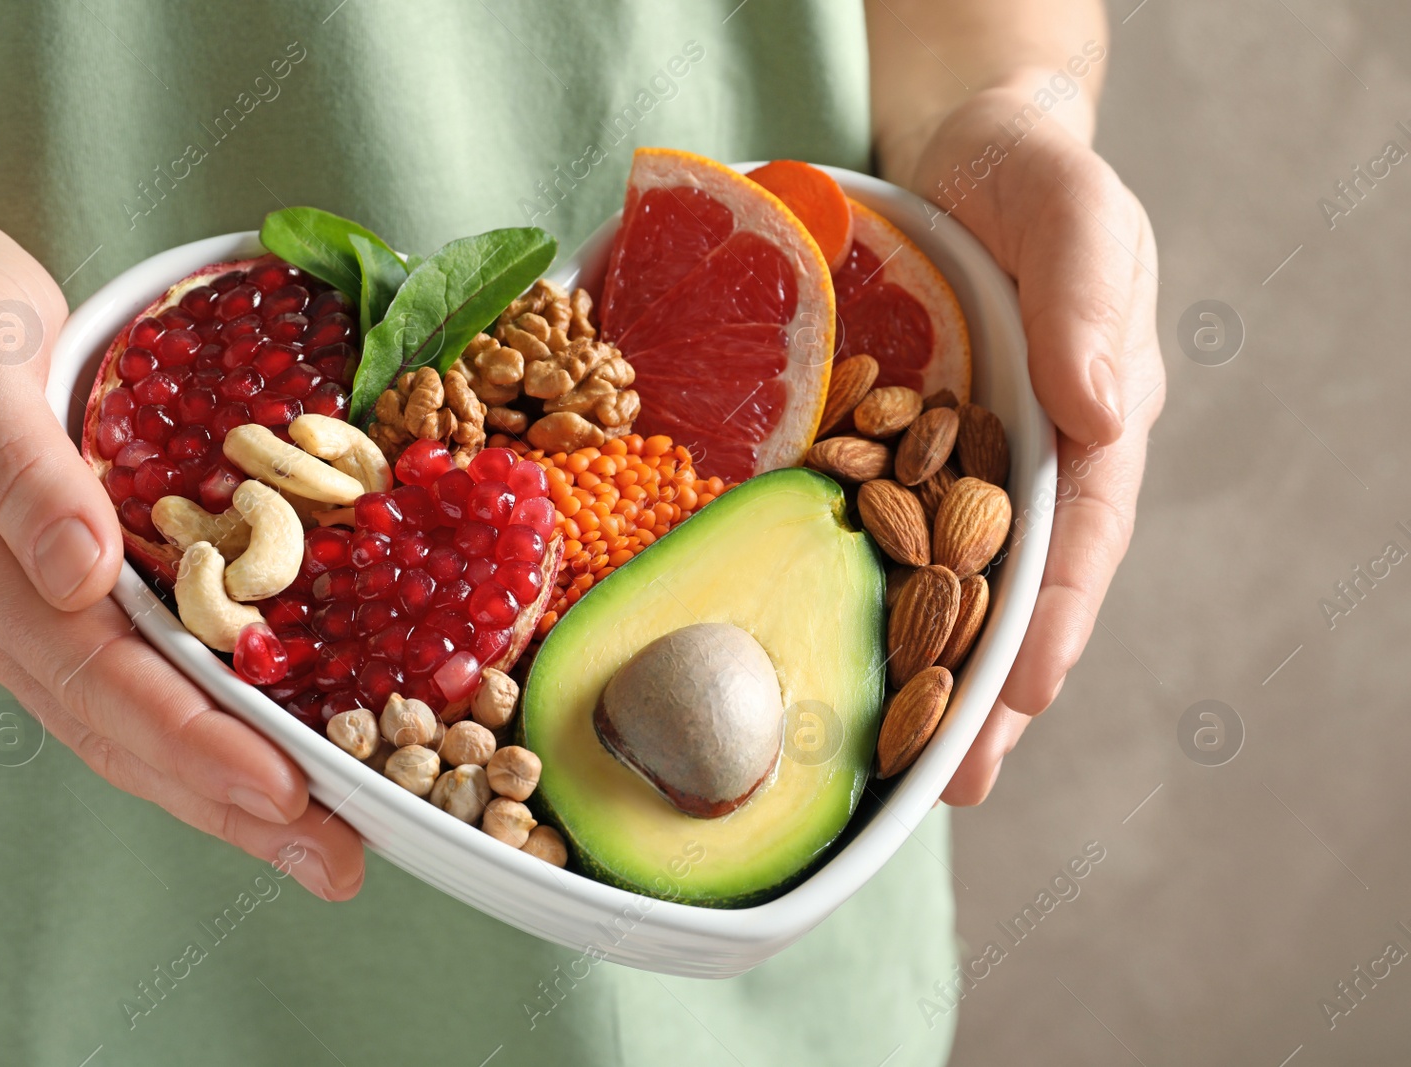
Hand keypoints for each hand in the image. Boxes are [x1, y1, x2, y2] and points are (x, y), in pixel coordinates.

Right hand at [0, 202, 364, 896]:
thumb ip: (17, 465)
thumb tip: (81, 571)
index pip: (99, 678)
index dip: (194, 741)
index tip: (282, 789)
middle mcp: (3, 616)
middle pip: (125, 733)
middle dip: (233, 804)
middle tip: (338, 860)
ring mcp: (28, 618)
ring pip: (133, 730)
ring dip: (226, 794)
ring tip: (322, 843)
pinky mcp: (61, 601)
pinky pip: (138, 687)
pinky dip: (207, 736)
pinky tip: (269, 761)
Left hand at [886, 80, 1165, 803]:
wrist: (956, 150)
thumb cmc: (1033, 182)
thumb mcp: (1075, 217)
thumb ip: (1089, 301)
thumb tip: (1103, 408)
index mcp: (1085, 433)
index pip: (1078, 544)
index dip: (1053, 623)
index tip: (1023, 699)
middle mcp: (1010, 467)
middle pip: (998, 592)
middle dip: (973, 688)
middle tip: (940, 781)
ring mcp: (936, 464)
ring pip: (923, 580)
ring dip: (899, 665)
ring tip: (867, 757)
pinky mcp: (869, 446)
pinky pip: (851, 524)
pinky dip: (832, 584)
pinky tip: (792, 638)